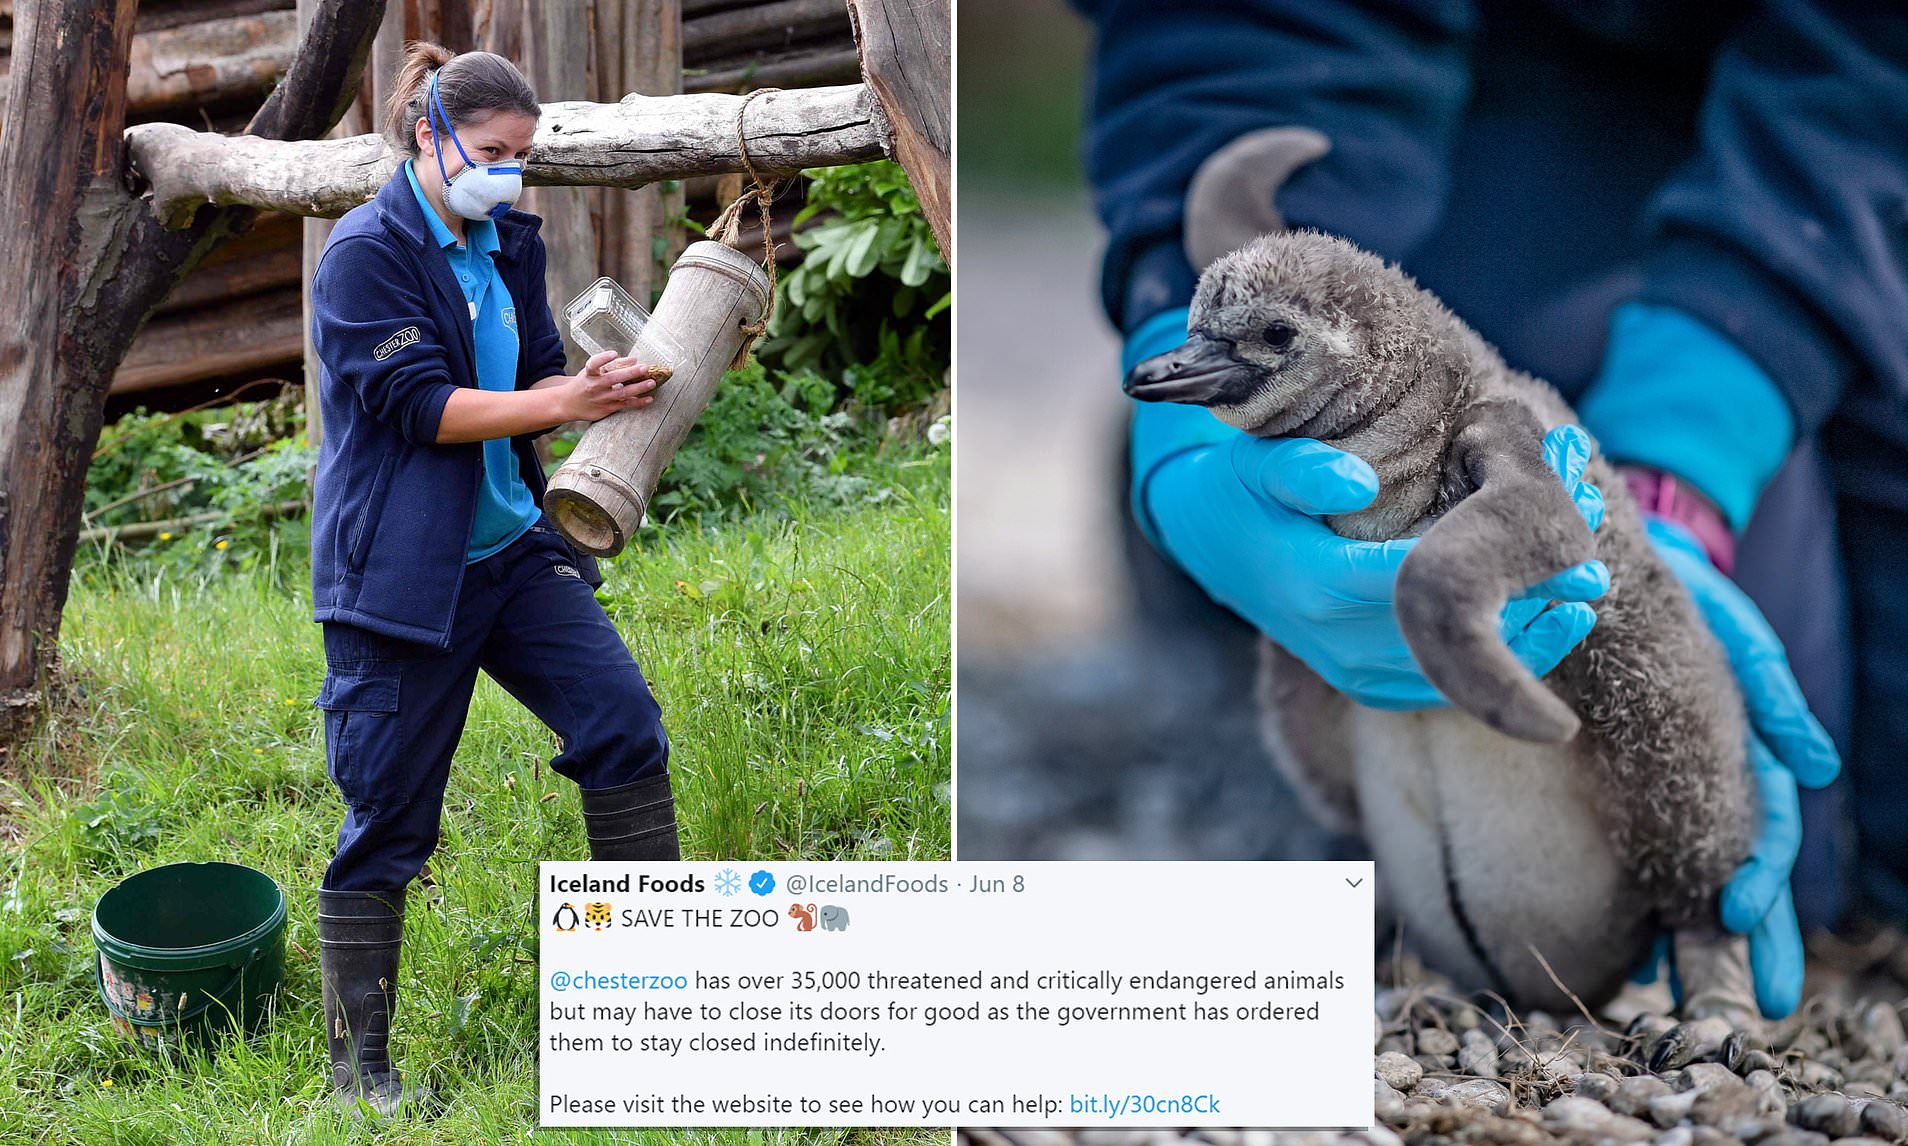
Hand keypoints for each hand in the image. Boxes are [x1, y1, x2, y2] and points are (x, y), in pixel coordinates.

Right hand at [557, 351, 671, 422]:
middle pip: (613, 378)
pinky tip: (649, 399)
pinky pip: (625, 405)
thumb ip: (612, 364)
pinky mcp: (607, 409)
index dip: (604, 358)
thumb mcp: (592, 371)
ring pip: (622, 393)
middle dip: (630, 373)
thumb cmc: (585, 383)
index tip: (614, 353)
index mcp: (589, 374)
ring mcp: (601, 398)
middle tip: (644, 367)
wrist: (569, 404)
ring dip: (638, 388)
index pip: (594, 364)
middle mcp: (594, 386)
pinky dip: (638, 402)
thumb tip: (634, 359)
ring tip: (651, 382)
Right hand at [1125, 310, 1610, 709]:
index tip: (1571, 560)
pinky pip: (1436, 689)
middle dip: (1529, 610)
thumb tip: (1359, 485)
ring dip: (1521, 644)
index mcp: (1320, 583)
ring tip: (1577, 605)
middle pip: (1453, 637)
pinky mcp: (1361, 683)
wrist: (1212, 542)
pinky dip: (1489, 669)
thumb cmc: (1243, 490)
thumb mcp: (1257, 462)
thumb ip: (1302, 470)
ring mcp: (1349, 670)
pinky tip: (1537, 633)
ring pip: (1452, 673)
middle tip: (1592, 579)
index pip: (1427, 587)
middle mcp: (1338, 640)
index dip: (1504, 578)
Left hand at [1646, 517, 1840, 1017]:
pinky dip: (1651, 897)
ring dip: (1702, 937)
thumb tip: (1820, 768)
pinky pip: (1639, 849)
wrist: (1602, 563)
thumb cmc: (1682, 596)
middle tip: (1752, 1006)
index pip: (1762, 828)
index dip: (1755, 875)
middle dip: (1751, 940)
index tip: (1734, 914)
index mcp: (1748, 746)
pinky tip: (1644, 946)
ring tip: (1689, 997)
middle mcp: (1716, 776)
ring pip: (1693, 872)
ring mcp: (1675, 783)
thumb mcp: (1729, 630)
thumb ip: (1769, 691)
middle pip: (1740, 871)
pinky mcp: (1625, 780)